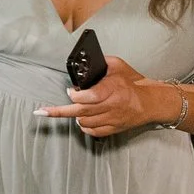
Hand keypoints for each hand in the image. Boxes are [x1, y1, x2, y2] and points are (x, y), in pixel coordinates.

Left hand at [39, 55, 169, 137]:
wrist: (152, 102)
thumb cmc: (134, 83)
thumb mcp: (118, 65)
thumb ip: (102, 62)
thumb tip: (85, 62)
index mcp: (113, 90)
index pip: (90, 97)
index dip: (76, 96)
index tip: (70, 91)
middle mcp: (112, 106)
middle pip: (81, 112)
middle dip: (59, 112)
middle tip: (42, 111)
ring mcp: (113, 119)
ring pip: (84, 122)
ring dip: (74, 116)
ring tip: (72, 109)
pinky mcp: (114, 128)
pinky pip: (93, 132)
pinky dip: (84, 126)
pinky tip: (82, 119)